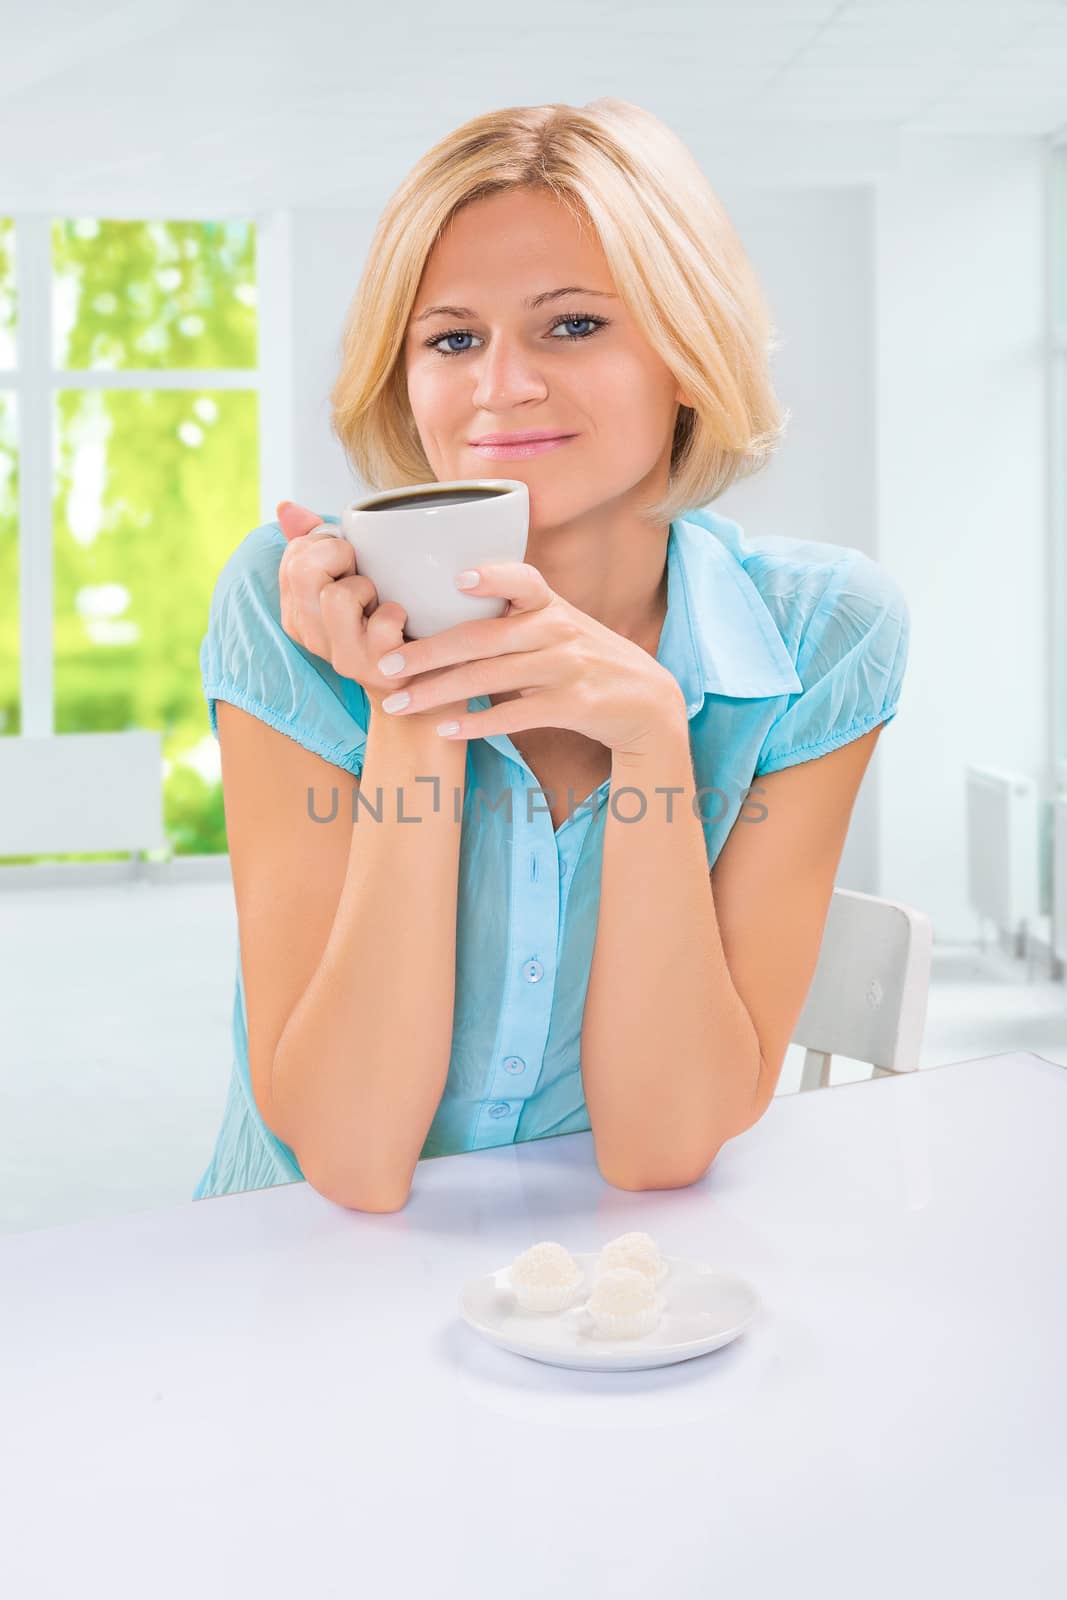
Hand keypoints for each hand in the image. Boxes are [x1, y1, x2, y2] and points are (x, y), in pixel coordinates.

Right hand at [274, 501, 471, 725]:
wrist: (426, 679)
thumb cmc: (388, 620)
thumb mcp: (351, 578)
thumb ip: (317, 542)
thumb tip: (286, 506)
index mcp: (297, 612)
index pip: (293, 556)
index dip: (325, 544)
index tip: (348, 558)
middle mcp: (311, 637)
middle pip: (304, 571)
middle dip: (341, 556)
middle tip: (364, 573)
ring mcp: (342, 656)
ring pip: (337, 597)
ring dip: (367, 588)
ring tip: (379, 602)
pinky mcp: (376, 670)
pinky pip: (382, 623)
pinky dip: (397, 614)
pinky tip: (402, 624)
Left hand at [368, 557, 686, 754]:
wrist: (647, 703)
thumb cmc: (588, 661)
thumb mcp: (561, 626)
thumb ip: (514, 616)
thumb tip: (444, 607)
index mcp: (550, 606)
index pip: (522, 579)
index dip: (493, 576)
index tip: (458, 579)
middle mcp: (558, 631)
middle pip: (482, 638)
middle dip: (426, 652)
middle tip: (384, 665)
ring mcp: (566, 668)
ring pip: (490, 678)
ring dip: (437, 692)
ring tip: (397, 704)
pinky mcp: (573, 705)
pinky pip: (515, 715)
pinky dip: (477, 723)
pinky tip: (445, 729)